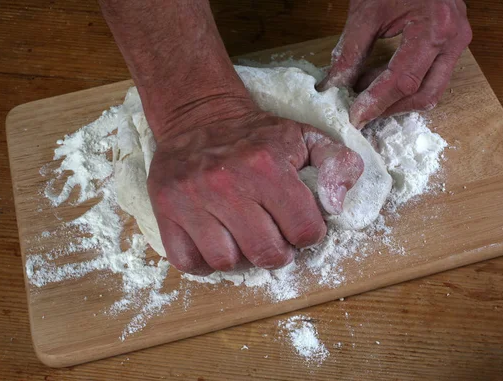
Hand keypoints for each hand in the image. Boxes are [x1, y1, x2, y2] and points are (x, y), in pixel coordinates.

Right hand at [147, 111, 363, 274]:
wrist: (201, 117)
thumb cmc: (257, 135)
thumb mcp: (305, 137)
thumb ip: (337, 164)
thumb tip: (337, 205)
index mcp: (268, 165)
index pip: (304, 231)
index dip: (308, 234)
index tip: (299, 225)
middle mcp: (227, 183)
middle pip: (266, 253)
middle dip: (278, 252)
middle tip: (275, 238)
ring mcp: (192, 197)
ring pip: (226, 262)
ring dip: (241, 259)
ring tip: (244, 239)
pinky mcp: (165, 208)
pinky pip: (188, 262)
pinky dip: (204, 263)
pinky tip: (216, 243)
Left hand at [319, 0, 471, 125]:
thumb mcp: (366, 12)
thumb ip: (350, 52)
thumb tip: (334, 86)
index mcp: (435, 28)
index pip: (404, 80)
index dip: (377, 102)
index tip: (355, 117)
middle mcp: (454, 39)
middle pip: (424, 94)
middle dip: (390, 107)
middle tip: (359, 110)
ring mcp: (458, 42)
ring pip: (431, 90)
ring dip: (397, 99)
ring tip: (365, 91)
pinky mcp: (453, 44)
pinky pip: (432, 77)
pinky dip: (405, 85)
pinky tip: (379, 80)